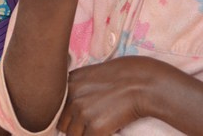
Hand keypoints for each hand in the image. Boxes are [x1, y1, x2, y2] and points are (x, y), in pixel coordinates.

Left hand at [60, 56, 175, 134]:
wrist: (145, 83)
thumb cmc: (126, 75)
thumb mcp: (95, 72)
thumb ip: (80, 86)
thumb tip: (74, 104)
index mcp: (71, 81)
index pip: (57, 106)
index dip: (67, 114)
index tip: (75, 118)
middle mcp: (72, 96)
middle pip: (61, 123)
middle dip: (73, 127)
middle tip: (90, 124)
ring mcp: (82, 113)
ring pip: (72, 135)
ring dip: (83, 134)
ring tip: (98, 127)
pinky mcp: (95, 127)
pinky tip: (107, 132)